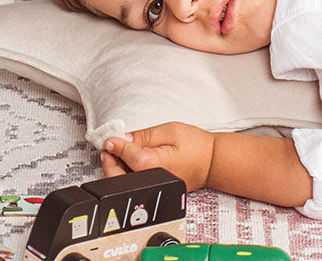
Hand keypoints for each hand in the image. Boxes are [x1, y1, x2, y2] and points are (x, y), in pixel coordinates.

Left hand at [101, 122, 215, 190]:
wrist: (212, 161)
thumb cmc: (195, 145)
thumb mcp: (169, 130)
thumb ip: (144, 135)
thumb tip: (123, 139)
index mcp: (155, 165)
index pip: (127, 156)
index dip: (115, 146)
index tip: (109, 139)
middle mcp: (153, 181)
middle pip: (121, 178)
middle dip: (111, 163)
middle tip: (110, 148)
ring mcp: (155, 188)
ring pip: (127, 184)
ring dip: (118, 168)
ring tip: (120, 152)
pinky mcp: (157, 190)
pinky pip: (137, 184)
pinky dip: (129, 174)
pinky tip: (131, 161)